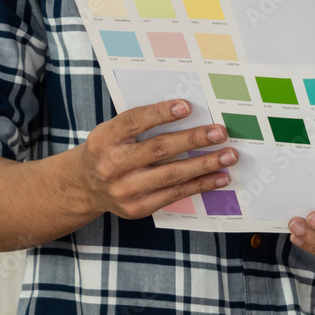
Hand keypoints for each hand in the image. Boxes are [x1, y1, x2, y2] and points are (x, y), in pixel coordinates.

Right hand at [75, 99, 237, 219]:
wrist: (85, 188)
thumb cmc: (108, 152)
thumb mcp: (112, 133)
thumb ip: (140, 123)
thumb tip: (186, 111)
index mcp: (104, 139)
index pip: (134, 121)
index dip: (160, 113)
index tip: (187, 106)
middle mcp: (112, 165)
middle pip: (159, 148)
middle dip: (193, 139)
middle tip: (220, 132)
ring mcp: (125, 189)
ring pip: (172, 174)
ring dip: (205, 164)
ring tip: (228, 155)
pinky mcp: (138, 208)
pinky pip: (176, 194)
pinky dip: (201, 184)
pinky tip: (220, 177)